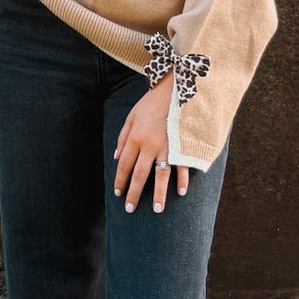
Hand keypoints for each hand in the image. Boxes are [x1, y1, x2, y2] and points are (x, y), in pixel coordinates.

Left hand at [113, 75, 190, 214]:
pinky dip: (182, 179)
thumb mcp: (131, 116)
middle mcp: (150, 146)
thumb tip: (116, 158)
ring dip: (158, 194)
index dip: (120, 181)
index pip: (124, 166)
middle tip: (130, 209)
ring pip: (161, 175)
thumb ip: (123, 138)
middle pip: (140, 175)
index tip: (118, 193)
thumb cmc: (151, 102)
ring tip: (156, 209)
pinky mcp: (182, 145)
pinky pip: (182, 166)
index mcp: (135, 138)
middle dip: (134, 193)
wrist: (175, 89)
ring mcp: (168, 147)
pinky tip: (180, 192)